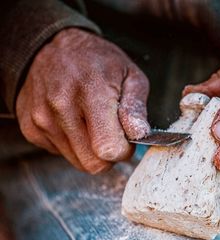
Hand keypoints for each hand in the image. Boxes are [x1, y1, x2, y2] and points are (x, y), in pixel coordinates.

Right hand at [16, 28, 149, 173]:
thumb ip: (136, 108)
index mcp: (91, 93)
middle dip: (108, 155)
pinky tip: (74, 121)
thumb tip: (139, 135)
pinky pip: (60, 153)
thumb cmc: (98, 61)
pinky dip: (72, 143)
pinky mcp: (30, 128)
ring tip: (92, 122)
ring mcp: (41, 119)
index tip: (126, 138)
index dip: (123, 151)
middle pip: (92, 163)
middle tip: (112, 132)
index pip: (107, 149)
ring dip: (90, 149)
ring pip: (77, 162)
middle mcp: (61, 107)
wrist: (53, 46)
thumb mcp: (130, 75)